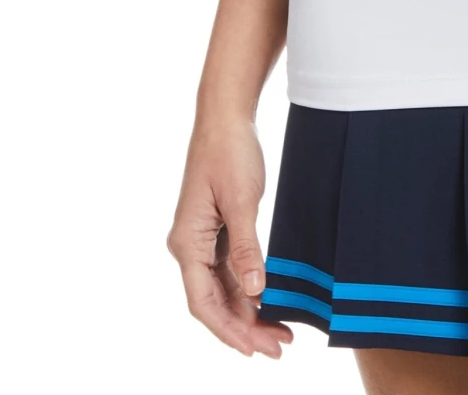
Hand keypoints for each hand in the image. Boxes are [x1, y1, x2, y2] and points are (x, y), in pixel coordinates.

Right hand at [167, 117, 292, 357]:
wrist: (225, 116)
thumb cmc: (230, 152)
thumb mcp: (242, 201)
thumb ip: (246, 248)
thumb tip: (253, 292)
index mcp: (186, 243)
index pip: (203, 303)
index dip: (228, 331)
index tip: (254, 350)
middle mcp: (188, 247)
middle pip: (213, 302)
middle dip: (244, 329)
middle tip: (278, 348)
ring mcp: (201, 240)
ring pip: (222, 289)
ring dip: (248, 312)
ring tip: (280, 333)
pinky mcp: (215, 231)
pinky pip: (228, 271)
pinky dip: (247, 289)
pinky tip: (269, 302)